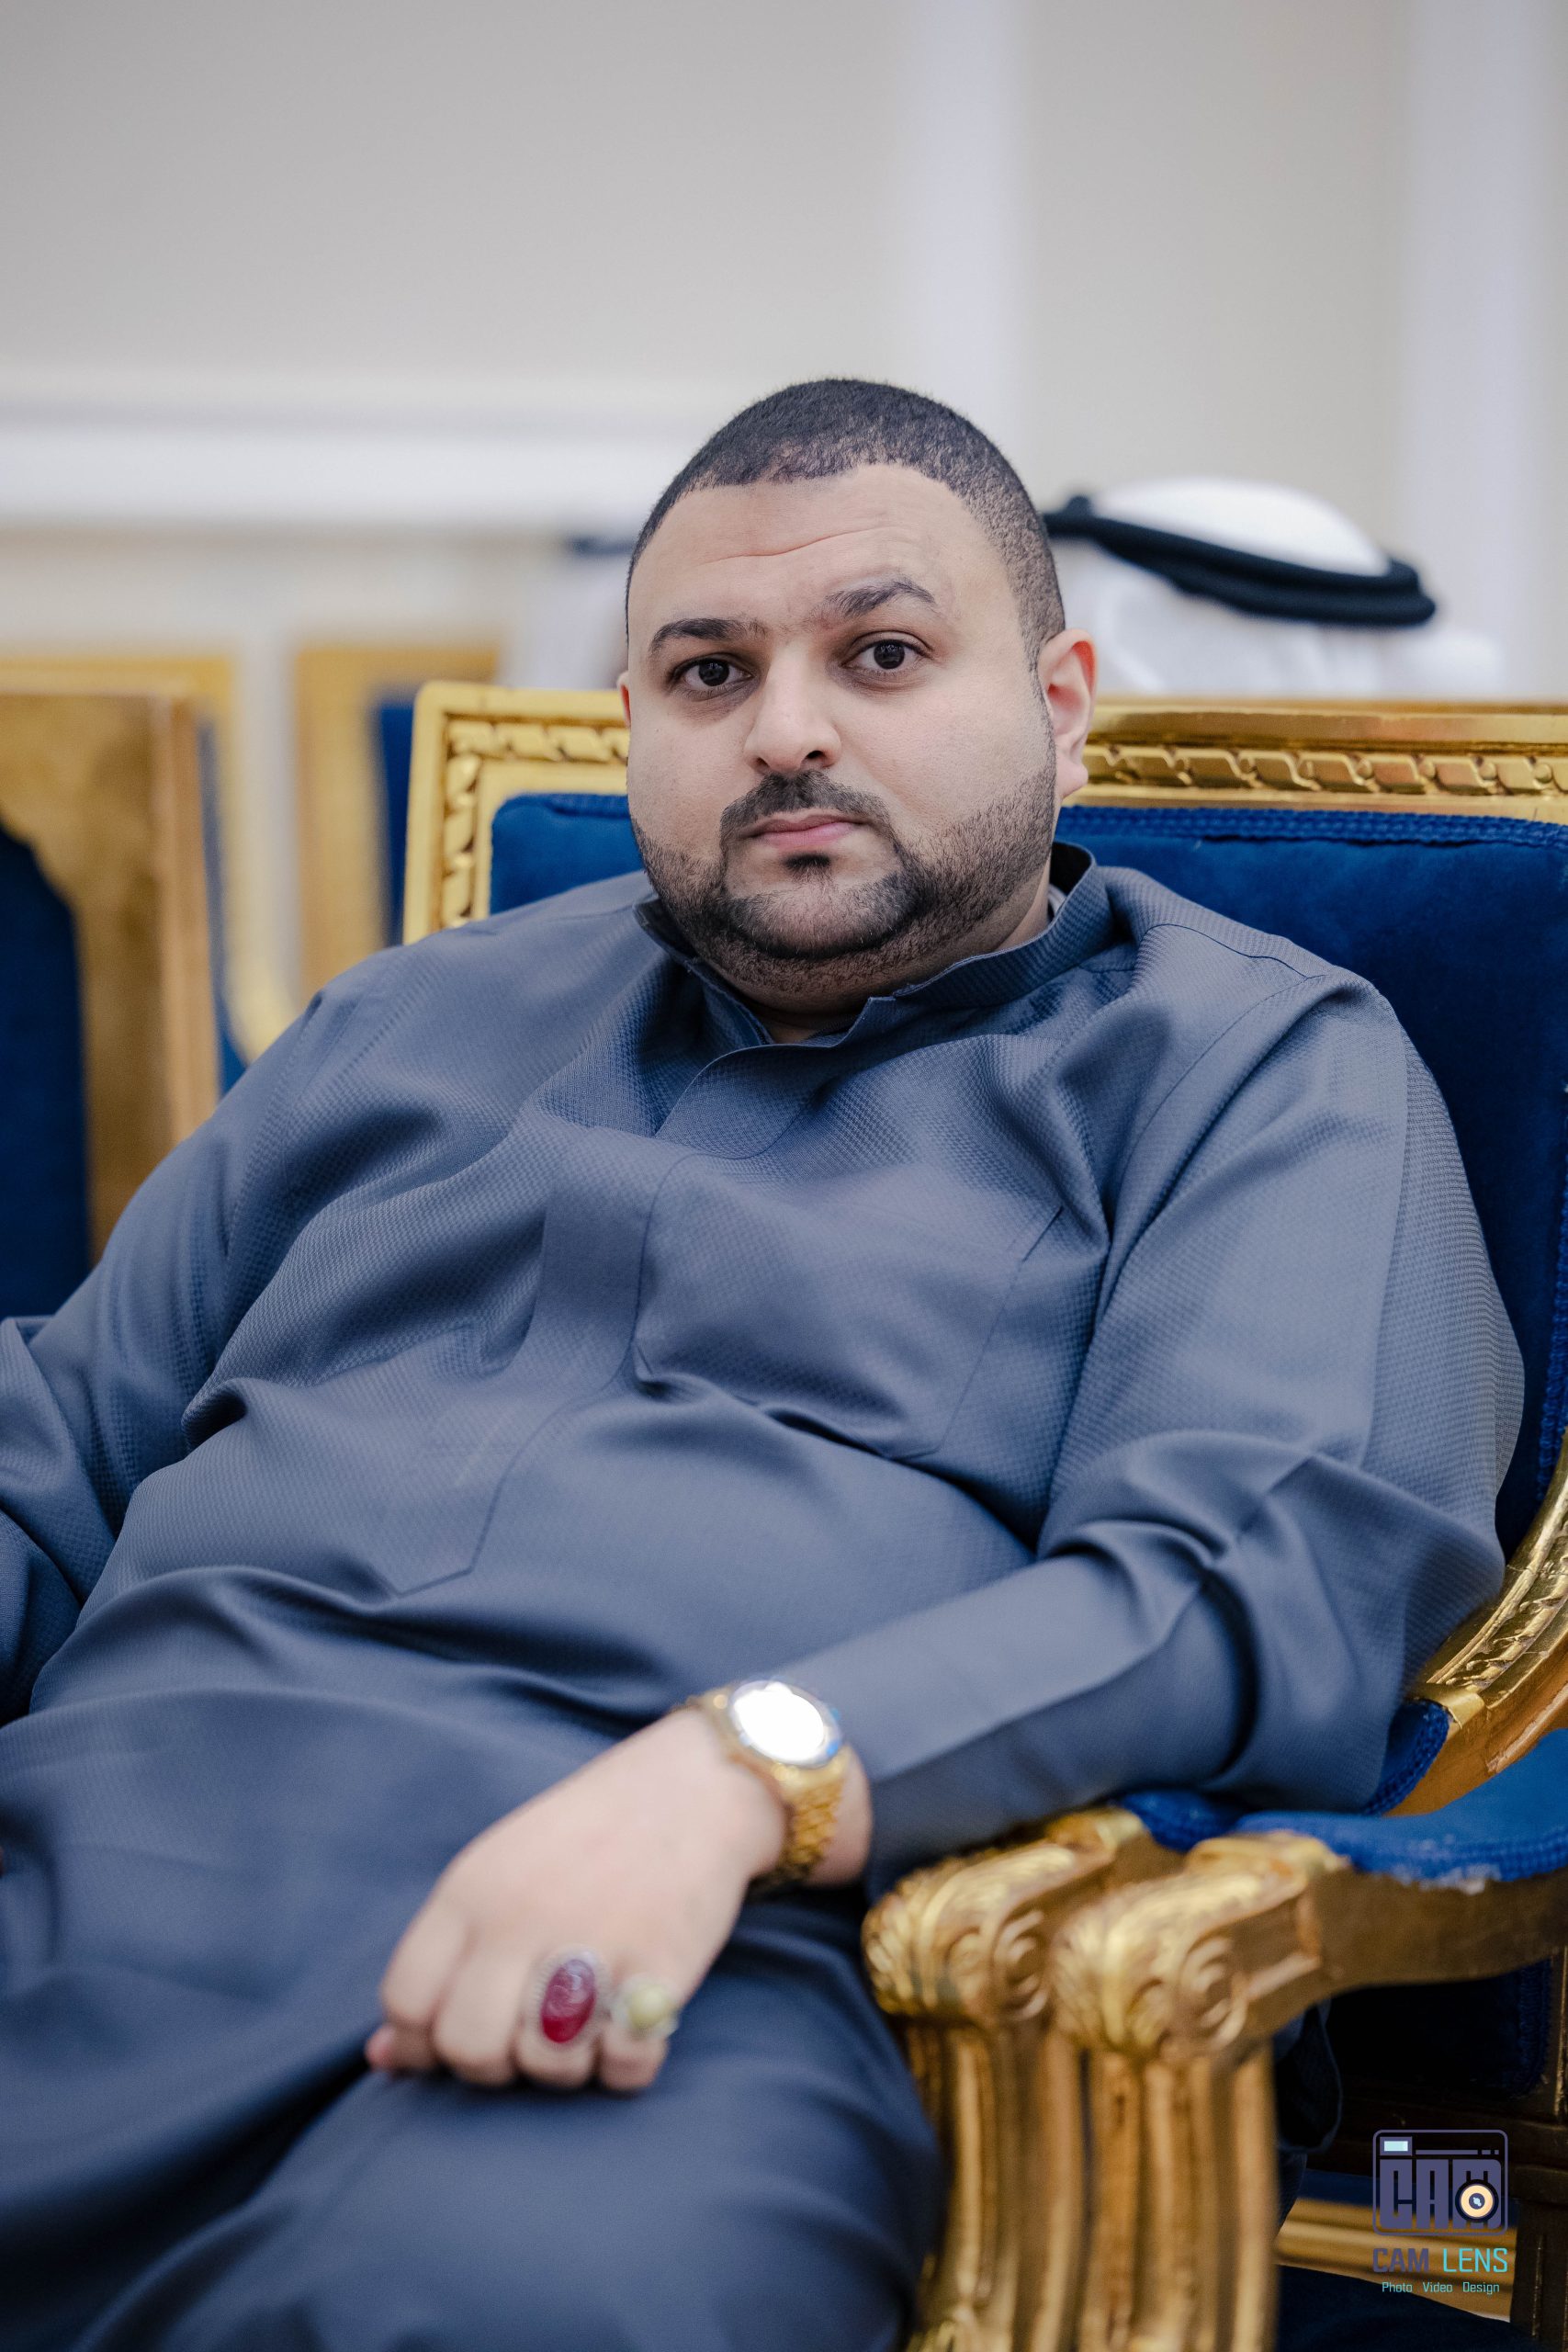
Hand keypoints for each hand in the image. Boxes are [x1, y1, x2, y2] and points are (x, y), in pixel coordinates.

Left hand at [364, 1706, 869, 2094]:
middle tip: (529, 2035)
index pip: (405, 2001)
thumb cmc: (586, 1837)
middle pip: (468, 2048)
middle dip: (494, 2065)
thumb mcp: (497, 1871)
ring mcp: (591, 1941)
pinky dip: (629, 2063)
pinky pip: (624, 2066)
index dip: (425, 2039)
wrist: (695, 1788)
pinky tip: (634, 2021)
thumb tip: (382, 2061)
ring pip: (547, 2067)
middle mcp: (521, 1916)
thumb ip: (440, 1959)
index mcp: (472, 1888)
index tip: (466, 2028)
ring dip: (568, 2066)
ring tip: (587, 2023)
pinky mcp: (659, 1966)